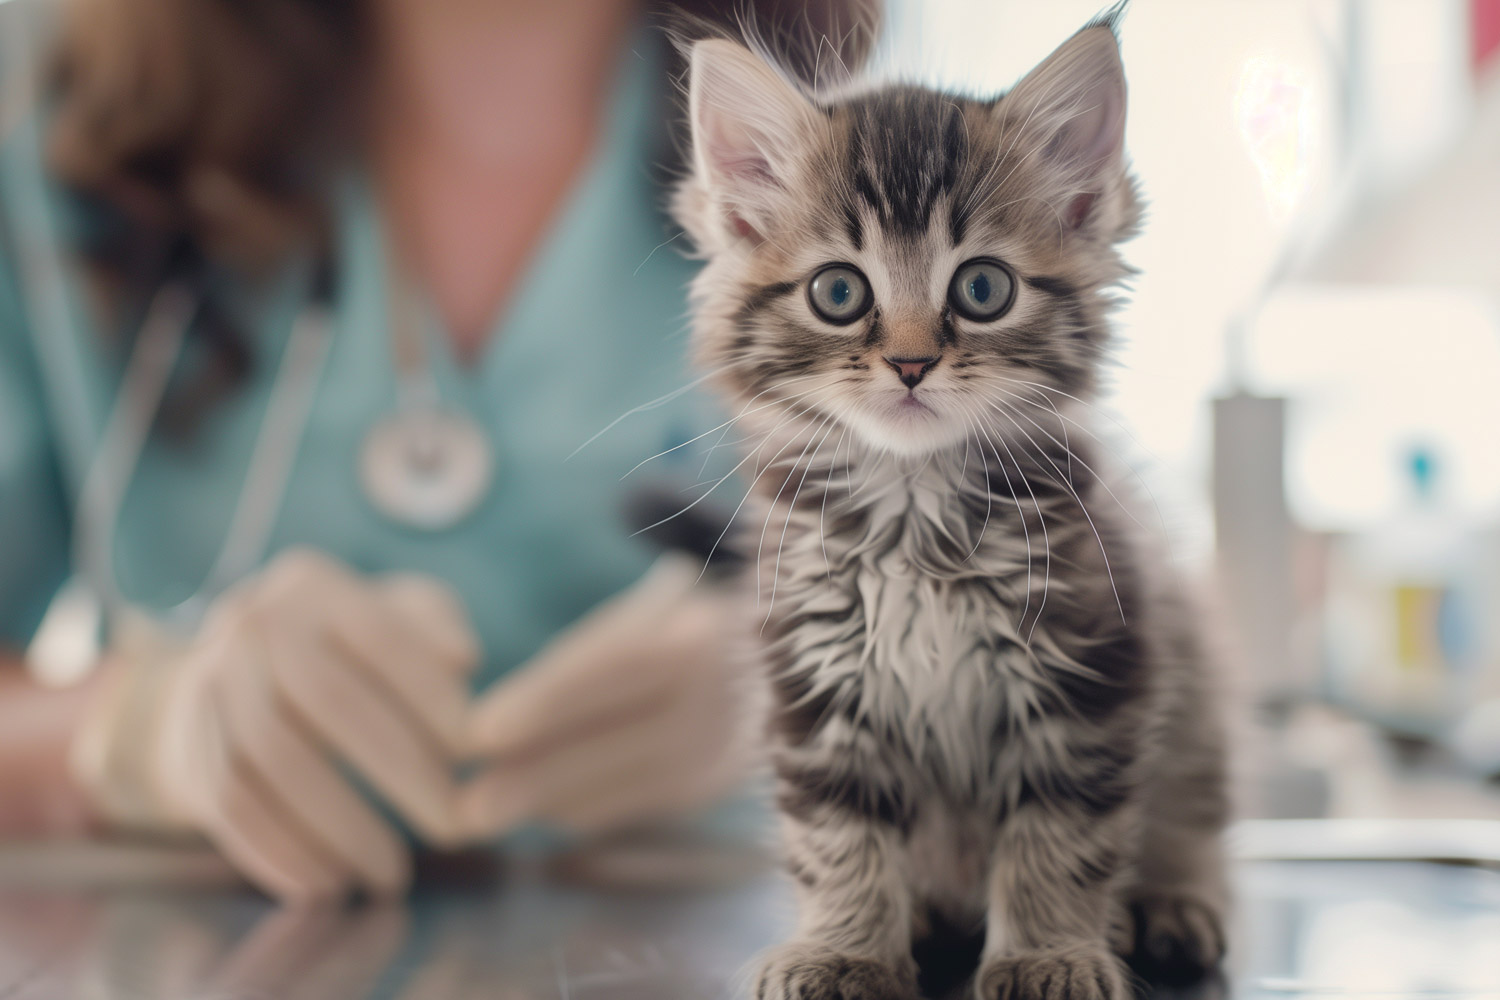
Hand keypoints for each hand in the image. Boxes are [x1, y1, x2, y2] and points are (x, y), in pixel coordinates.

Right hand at [72, 549, 479, 901]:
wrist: (233, 679)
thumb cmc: (349, 650)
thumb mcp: (397, 617)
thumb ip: (436, 630)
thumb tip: (462, 660)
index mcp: (314, 584)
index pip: (382, 639)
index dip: (432, 699)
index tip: (477, 756)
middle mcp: (253, 622)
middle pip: (330, 702)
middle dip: (400, 773)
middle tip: (454, 828)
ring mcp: (210, 682)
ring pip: (273, 761)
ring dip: (338, 827)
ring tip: (391, 874)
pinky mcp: (188, 745)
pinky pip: (230, 806)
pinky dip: (280, 852)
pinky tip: (327, 884)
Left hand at [457, 556, 750, 836]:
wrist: (777, 658)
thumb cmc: (682, 623)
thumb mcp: (647, 613)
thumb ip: (588, 653)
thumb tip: (496, 722)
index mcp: (700, 629)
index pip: (615, 666)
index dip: (543, 702)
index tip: (477, 732)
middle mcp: (728, 687)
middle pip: (624, 738)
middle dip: (540, 774)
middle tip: (468, 806)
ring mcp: (733, 738)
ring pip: (632, 783)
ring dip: (556, 801)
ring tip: (489, 811)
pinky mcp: (724, 778)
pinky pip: (647, 804)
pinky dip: (591, 809)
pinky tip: (545, 809)